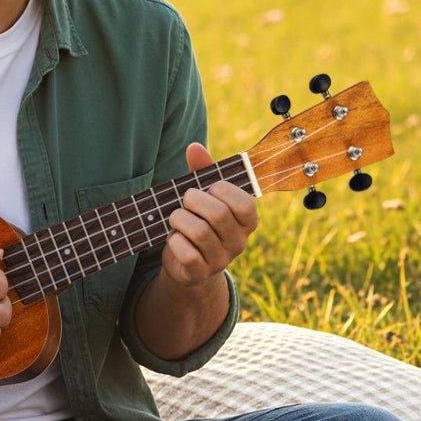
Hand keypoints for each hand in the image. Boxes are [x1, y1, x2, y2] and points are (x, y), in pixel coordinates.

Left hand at [157, 142, 257, 287]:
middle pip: (218, 214)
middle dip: (194, 201)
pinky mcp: (200, 273)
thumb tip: (194, 147)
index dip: (223, 190)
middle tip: (186, 200)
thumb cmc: (197, 220)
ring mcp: (221, 260)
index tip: (210, 188)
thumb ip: (201, 171)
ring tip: (176, 218)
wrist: (185, 263)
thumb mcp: (203, 196)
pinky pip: (187, 253)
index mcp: (247, 221)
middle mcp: (239, 242)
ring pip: (200, 232)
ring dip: (180, 219)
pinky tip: (174, 239)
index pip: (245, 203)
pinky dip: (175, 242)